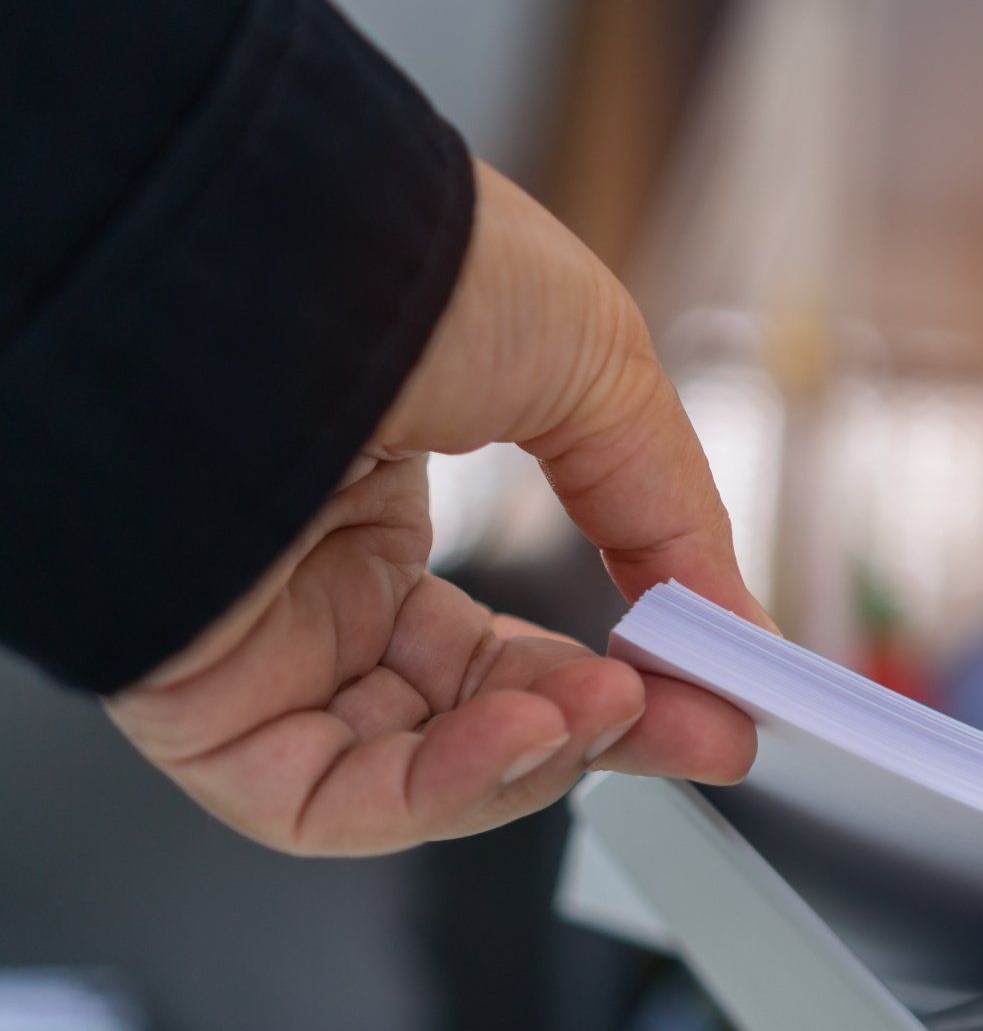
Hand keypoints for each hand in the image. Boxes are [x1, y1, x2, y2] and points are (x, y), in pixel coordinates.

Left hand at [106, 161, 768, 855]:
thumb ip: (669, 515)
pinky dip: (443, 793)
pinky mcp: (196, 690)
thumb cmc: (418, 262)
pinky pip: (319, 796)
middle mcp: (309, 580)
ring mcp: (253, 638)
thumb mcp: (596, 372)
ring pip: (405, 772)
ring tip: (617, 707)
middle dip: (604, 733)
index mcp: (376, 499)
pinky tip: (533, 737)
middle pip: (470, 718)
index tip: (717, 693)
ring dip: (537, 759)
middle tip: (708, 733)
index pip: (505, 645)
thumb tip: (739, 628)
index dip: (619, 679)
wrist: (284, 235)